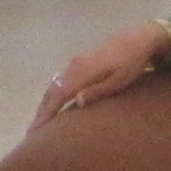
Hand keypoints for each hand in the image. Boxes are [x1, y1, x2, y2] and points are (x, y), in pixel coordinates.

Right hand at [36, 20, 170, 123]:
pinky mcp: (79, 62)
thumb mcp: (119, 80)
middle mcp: (73, 67)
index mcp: (82, 73)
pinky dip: (53, 94)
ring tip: (40, 121)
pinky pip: (59, 81)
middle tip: (32, 132)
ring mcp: (75, 63)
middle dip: (41, 112)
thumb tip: (76, 102)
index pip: (57, 96)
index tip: (36, 131)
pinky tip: (54, 103)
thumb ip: (98, 91)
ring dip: (45, 103)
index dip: (46, 114)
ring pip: (54, 85)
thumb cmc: (132, 63)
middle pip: (51, 91)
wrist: (138, 38)